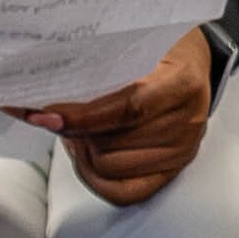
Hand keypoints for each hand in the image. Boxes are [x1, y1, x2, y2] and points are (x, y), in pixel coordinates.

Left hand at [21, 30, 216, 206]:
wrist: (192, 64)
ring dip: (83, 150)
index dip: (82, 117)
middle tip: (58, 115)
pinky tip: (87, 153)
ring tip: (76, 129)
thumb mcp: (135, 45)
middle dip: (75, 131)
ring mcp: (181, 150)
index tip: (45, 116)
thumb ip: (99, 69)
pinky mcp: (172, 170)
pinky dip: (95, 176)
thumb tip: (47, 99)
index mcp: (181, 84)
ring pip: (109, 167)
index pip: (126, 109)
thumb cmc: (161, 50)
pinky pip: (123, 192)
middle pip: (112, 144)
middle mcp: (186, 122)